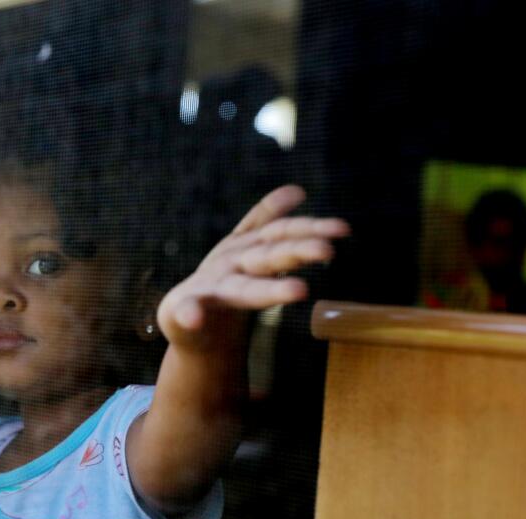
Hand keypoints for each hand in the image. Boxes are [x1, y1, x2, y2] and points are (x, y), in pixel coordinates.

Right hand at [158, 184, 348, 349]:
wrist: (190, 322)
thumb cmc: (224, 284)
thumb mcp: (248, 250)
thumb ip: (267, 220)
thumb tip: (297, 190)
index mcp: (247, 249)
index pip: (281, 234)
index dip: (309, 229)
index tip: (342, 230)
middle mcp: (230, 263)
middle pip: (269, 256)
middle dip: (296, 252)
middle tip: (326, 251)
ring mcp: (207, 286)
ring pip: (241, 289)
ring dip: (268, 290)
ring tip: (299, 291)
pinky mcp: (183, 310)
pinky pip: (185, 311)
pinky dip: (187, 313)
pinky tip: (193, 318)